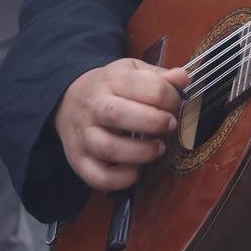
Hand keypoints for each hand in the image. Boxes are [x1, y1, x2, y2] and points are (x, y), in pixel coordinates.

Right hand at [54, 58, 189, 192]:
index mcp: (111, 81)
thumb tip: (182, 78)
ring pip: (107, 148)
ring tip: (157, 149)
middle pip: (117, 114)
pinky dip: (119, 180)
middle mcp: (94, 107)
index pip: (143, 86)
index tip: (175, 105)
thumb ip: (158, 75)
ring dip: (139, 152)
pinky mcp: (79, 159)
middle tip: (170, 125)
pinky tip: (135, 172)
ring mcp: (83, 135)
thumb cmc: (110, 88)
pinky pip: (96, 176)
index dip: (169, 98)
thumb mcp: (131, 70)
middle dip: (153, 122)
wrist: (68, 99)